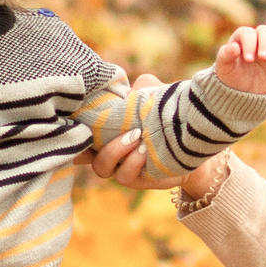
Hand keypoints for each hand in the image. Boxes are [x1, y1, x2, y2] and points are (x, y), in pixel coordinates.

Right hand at [81, 73, 188, 191]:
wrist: (193, 140)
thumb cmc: (168, 115)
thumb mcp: (155, 95)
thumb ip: (142, 86)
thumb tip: (132, 88)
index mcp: (106, 129)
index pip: (80, 132)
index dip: (72, 129)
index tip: (75, 118)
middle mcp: (108, 149)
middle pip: (81, 154)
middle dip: (89, 141)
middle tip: (110, 124)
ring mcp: (119, 166)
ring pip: (101, 166)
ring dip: (115, 150)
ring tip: (136, 135)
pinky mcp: (135, 180)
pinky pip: (124, 175)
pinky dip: (132, 162)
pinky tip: (145, 150)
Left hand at [214, 24, 265, 95]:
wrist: (243, 93)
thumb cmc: (232, 77)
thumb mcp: (224, 68)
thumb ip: (226, 55)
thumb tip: (234, 47)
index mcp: (242, 38)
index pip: (248, 33)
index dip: (249, 43)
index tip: (248, 59)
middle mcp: (258, 39)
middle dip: (265, 43)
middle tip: (263, 58)